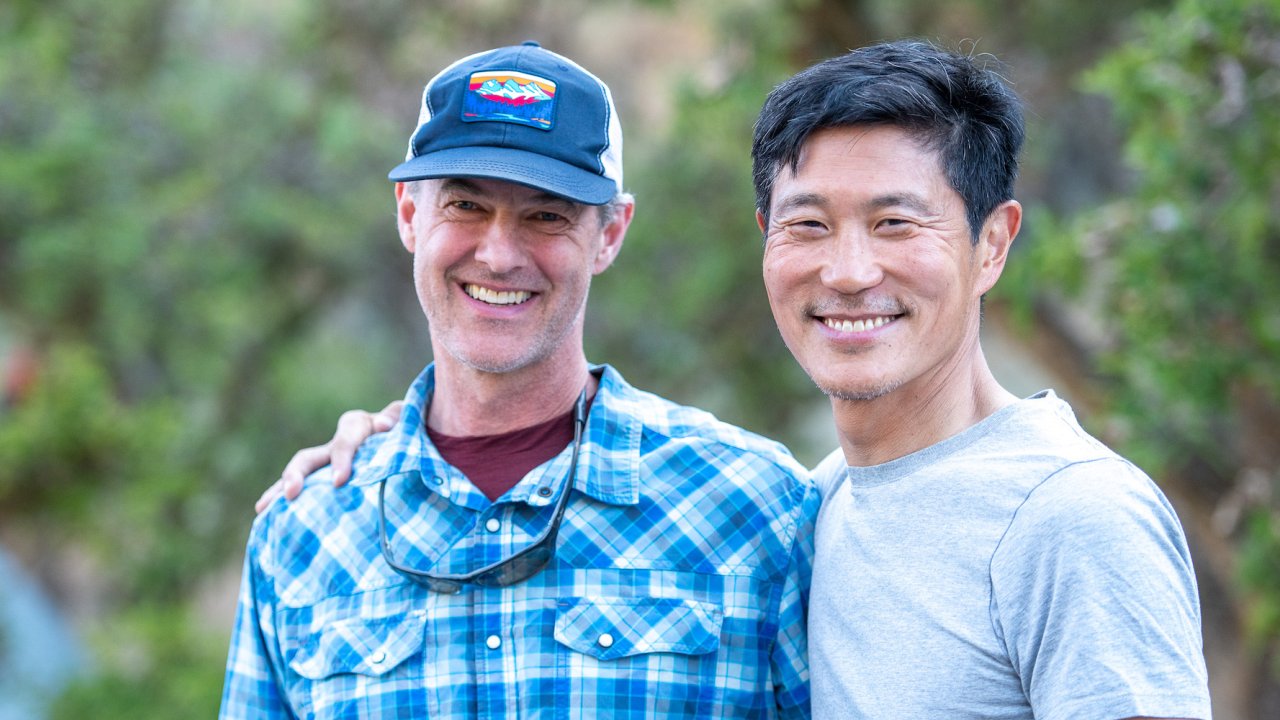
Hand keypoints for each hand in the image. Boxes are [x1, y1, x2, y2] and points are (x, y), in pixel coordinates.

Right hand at [254, 400, 404, 512]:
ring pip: (297, 477)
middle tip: (291, 494)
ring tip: (264, 507)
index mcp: (358, 427)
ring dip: (281, 489)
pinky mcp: (324, 484)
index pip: (347, 436)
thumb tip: (386, 426)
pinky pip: (300, 492)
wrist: (410, 443)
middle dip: (297, 474)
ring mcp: (326, 466)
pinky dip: (283, 502)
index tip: (340, 481)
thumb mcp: (410, 423)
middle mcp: (336, 446)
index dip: (342, 457)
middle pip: (309, 457)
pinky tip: (267, 518)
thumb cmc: (411, 434)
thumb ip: (402, 418)